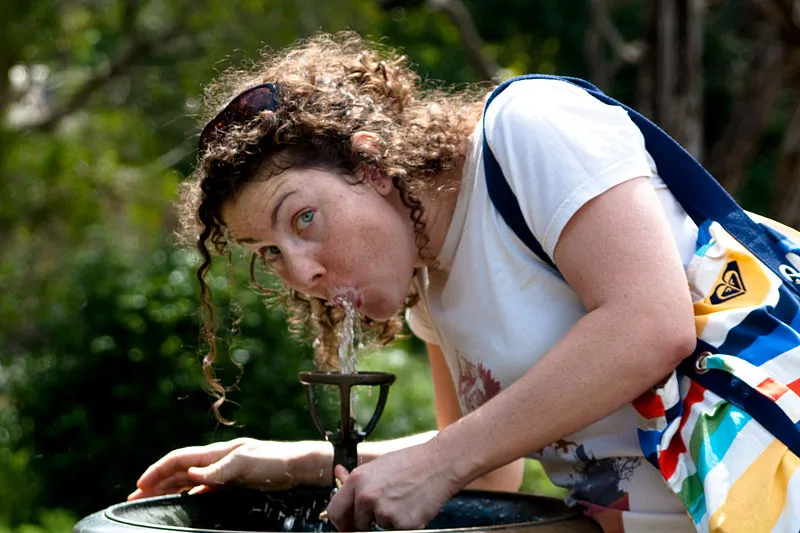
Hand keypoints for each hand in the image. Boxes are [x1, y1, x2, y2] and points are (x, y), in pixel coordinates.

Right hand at [127, 438, 327, 499]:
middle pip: (179, 470)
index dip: (158, 470)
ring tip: (150, 500)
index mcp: (217, 452)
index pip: (179, 459)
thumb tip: (190, 474)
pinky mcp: (233, 482)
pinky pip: (202, 488)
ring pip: (188, 480)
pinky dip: (187, 495)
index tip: (140, 485)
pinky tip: (182, 502)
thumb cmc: (276, 461)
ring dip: (168, 489)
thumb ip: (219, 469)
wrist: (300, 468)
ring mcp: (224, 471)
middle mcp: (217, 460)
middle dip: (156, 482)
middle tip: (135, 497)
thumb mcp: (246, 462)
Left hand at [325, 440, 460, 530]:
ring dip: (388, 519)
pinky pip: (396, 529)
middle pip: (356, 524)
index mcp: (357, 480)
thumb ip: (357, 479)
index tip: (348, 524)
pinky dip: (404, 522)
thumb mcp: (378, 465)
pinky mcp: (402, 524)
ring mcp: (383, 512)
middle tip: (382, 511)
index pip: (335, 511)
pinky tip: (412, 505)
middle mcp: (366, 496)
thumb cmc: (410, 462)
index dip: (341, 521)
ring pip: (379, 526)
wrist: (439, 463)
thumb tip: (339, 474)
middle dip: (365, 522)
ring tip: (403, 499)